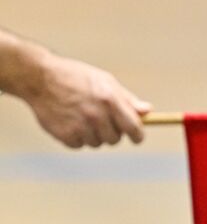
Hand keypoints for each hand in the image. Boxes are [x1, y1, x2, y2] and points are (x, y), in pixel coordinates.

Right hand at [28, 53, 151, 147]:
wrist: (41, 78)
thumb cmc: (76, 77)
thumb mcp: (105, 81)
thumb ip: (127, 99)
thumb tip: (147, 111)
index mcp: (110, 100)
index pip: (133, 128)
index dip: (138, 135)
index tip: (136, 137)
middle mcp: (97, 115)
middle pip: (115, 139)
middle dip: (112, 131)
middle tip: (100, 118)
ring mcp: (81, 127)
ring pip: (97, 143)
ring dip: (93, 134)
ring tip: (82, 115)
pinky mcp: (66, 135)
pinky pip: (79, 145)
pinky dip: (77, 137)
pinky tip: (69, 121)